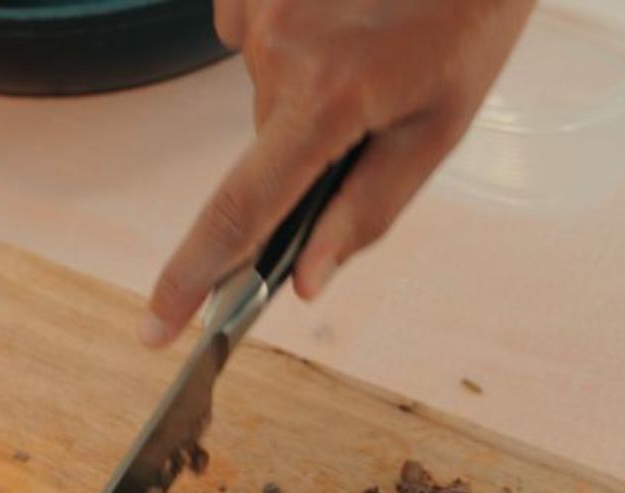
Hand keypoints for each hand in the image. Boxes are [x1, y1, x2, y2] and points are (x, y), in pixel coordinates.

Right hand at [140, 0, 538, 345]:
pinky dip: (292, 34)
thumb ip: (366, 210)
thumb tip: (304, 282)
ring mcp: (257, 3)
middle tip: (380, 100)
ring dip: (309, 84)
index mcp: (329, 99)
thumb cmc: (469, 18)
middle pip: (267, 144)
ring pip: (266, 87)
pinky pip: (254, 32)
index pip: (241, 211)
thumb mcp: (438, 127)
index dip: (190, 278)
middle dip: (310, 146)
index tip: (156, 329)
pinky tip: (340, 8)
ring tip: (373, 36)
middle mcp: (278, 47)